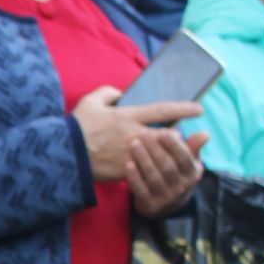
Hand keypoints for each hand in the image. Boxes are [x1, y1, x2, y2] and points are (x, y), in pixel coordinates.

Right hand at [73, 86, 201, 184]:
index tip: (199, 109)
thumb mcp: (90, 102)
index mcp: (128, 115)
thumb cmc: (76, 127)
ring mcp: (132, 154)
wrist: (63, 155)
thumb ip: (108, 93)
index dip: (183, 109)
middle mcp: (134, 134)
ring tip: (167, 152)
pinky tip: (151, 167)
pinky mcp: (126, 171)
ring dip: (166, 153)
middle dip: (179, 136)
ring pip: (161, 154)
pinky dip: (151, 167)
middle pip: (169, 136)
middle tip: (181, 136)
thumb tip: (120, 93)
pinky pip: (146, 169)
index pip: (163, 110)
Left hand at [126, 122, 205, 216]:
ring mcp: (165, 199)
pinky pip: (141, 191)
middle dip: (155, 150)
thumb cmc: (177, 173)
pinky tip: (127, 164)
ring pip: (154, 178)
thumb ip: (193, 147)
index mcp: (192, 174)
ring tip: (133, 144)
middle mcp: (181, 188)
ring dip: (143, 160)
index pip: (184, 159)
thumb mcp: (188, 161)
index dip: (174, 146)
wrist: (166, 204)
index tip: (162, 132)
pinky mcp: (150, 206)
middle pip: (167, 167)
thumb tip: (205, 134)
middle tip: (143, 134)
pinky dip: (134, 178)